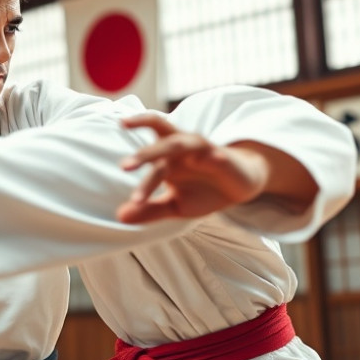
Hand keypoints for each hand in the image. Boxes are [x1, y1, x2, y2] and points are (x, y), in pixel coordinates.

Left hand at [117, 114, 269, 223]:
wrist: (240, 187)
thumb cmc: (204, 192)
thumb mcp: (175, 206)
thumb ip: (149, 210)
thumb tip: (120, 217)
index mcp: (166, 158)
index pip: (146, 158)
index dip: (137, 172)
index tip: (129, 192)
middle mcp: (180, 148)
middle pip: (159, 144)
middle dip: (143, 154)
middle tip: (124, 166)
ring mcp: (201, 150)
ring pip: (180, 142)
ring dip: (168, 149)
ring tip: (159, 162)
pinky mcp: (223, 157)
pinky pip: (215, 154)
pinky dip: (212, 156)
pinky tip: (211, 159)